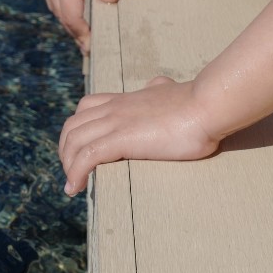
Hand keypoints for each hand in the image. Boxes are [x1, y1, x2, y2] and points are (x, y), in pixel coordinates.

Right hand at [42, 0, 130, 51]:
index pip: (71, 16)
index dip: (82, 34)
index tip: (93, 48)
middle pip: (63, 16)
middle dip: (76, 33)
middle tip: (90, 49)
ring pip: (58, 11)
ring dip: (71, 25)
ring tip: (86, 39)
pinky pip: (57, 4)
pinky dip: (68, 14)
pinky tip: (80, 23)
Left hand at [58, 77, 220, 192]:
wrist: (207, 106)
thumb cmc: (196, 104)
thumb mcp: (170, 90)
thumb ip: (160, 88)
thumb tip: (160, 84)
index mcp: (125, 100)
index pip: (87, 107)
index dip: (77, 129)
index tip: (80, 151)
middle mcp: (114, 108)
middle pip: (72, 125)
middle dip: (66, 150)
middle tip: (73, 172)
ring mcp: (116, 121)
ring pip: (74, 140)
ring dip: (67, 164)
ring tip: (72, 185)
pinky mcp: (121, 138)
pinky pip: (86, 156)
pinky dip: (75, 173)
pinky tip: (75, 188)